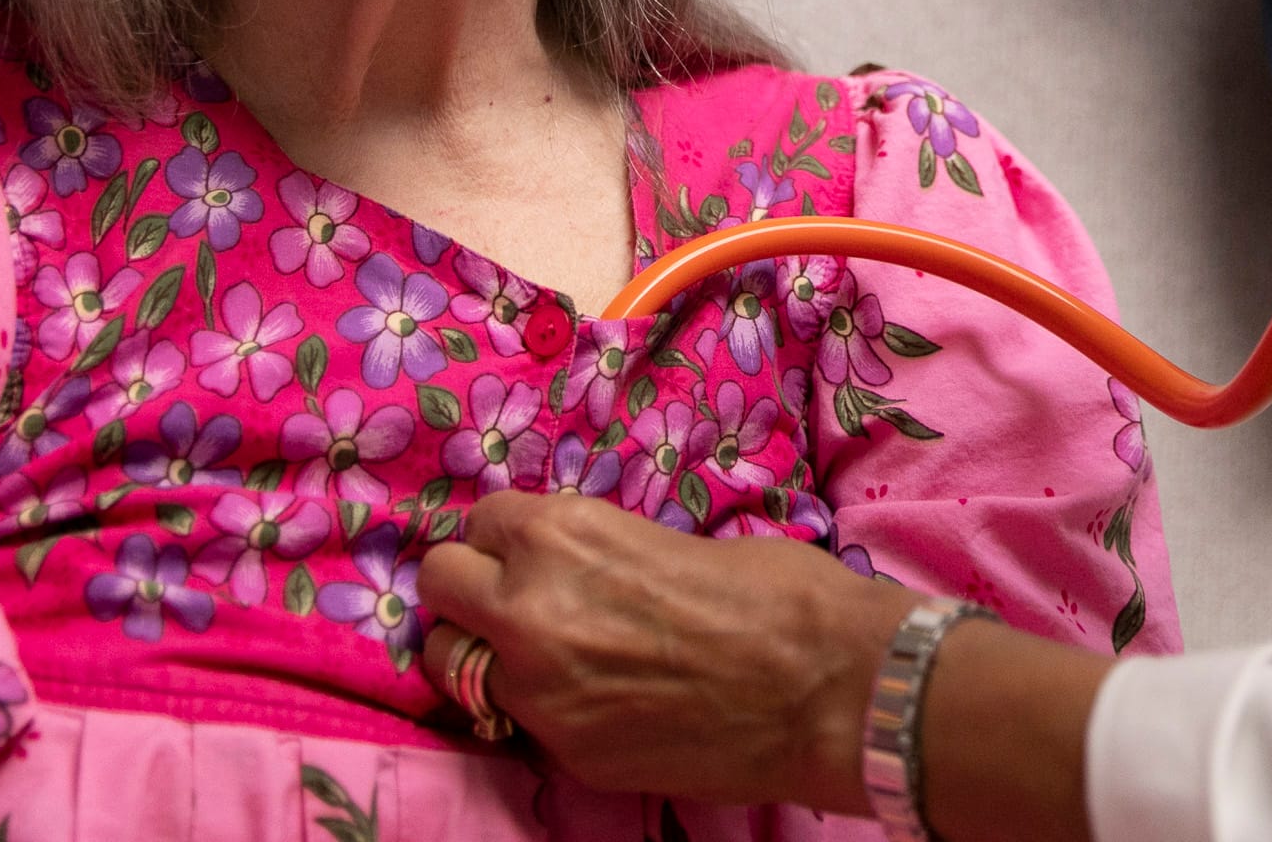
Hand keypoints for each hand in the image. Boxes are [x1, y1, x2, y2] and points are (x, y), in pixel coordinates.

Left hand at [418, 491, 915, 812]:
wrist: (830, 690)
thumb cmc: (777, 593)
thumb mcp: (673, 539)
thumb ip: (603, 552)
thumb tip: (584, 567)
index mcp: (562, 535)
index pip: (482, 519)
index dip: (513, 535)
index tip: (537, 550)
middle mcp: (529, 609)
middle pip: (441, 584)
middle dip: (473, 587)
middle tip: (519, 599)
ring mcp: (539, 691)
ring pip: (452, 663)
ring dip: (485, 653)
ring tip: (542, 656)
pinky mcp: (564, 752)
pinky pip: (514, 720)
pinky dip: (538, 708)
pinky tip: (592, 700)